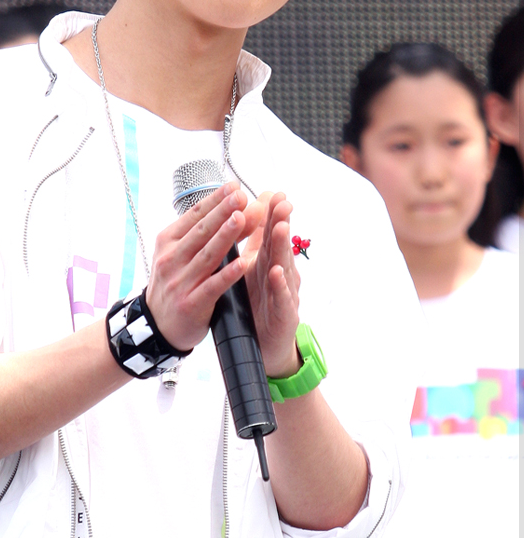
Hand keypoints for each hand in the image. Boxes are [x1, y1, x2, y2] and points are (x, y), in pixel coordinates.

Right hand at [145, 182, 263, 350]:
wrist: (155, 324)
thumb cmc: (174, 282)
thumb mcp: (181, 254)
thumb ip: (207, 234)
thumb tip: (238, 210)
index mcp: (168, 241)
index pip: (194, 216)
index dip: (215, 200)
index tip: (234, 187)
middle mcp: (171, 259)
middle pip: (201, 232)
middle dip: (222, 212)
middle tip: (240, 196)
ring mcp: (180, 282)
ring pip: (207, 255)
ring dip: (225, 236)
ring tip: (242, 219)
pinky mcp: (191, 304)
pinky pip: (212, 286)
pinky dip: (228, 274)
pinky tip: (242, 263)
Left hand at [241, 192, 301, 377]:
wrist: (265, 345)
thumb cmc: (259, 304)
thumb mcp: (254, 269)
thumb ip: (255, 243)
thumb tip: (251, 213)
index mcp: (269, 262)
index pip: (271, 233)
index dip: (272, 213)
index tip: (274, 192)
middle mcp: (281, 274)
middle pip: (280, 244)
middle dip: (281, 222)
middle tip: (282, 202)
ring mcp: (285, 294)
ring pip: (284, 266)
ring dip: (282, 247)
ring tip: (279, 228)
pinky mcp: (284, 315)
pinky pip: (281, 298)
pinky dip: (279, 285)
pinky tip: (276, 273)